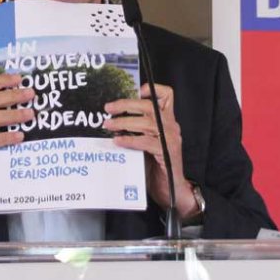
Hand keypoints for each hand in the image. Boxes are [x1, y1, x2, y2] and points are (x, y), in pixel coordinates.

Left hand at [105, 84, 197, 220]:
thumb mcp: (146, 143)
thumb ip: (137, 130)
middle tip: (108, 108)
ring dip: (124, 123)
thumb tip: (113, 120)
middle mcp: (171, 126)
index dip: (152, 90)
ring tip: (108, 125)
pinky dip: (130, 140)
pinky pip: (146, 142)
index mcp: (167, 121)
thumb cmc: (156, 167)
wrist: (171, 190)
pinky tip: (118, 141)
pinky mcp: (167, 152)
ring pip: (147, 123)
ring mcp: (171, 139)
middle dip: (126, 105)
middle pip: (150, 106)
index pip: (167, 96)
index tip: (134, 91)